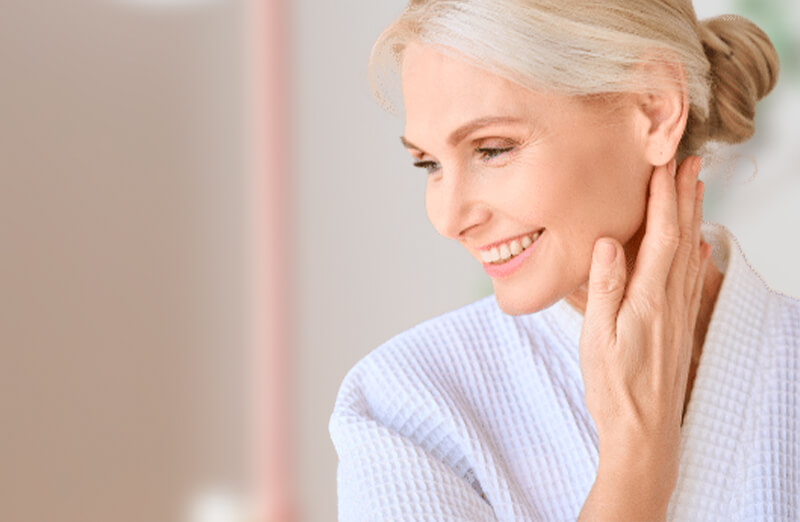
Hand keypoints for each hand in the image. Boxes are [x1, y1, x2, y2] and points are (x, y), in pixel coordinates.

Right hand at [578, 156, 711, 481]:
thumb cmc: (614, 387)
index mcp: (648, 299)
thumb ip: (605, 287)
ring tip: (695, 190)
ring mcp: (679, 313)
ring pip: (691, 254)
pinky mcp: (679, 325)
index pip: (660, 237)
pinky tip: (697, 245)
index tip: (663, 166)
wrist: (644, 431)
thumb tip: (610, 242)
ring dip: (693, 218)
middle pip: (682, 238)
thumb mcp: (597, 338)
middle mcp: (670, 301)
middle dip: (685, 197)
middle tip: (688, 163)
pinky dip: (696, 251)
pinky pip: (692, 277)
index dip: (664, 199)